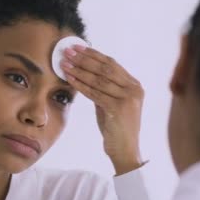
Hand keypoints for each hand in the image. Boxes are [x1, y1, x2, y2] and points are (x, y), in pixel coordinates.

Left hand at [62, 45, 144, 174]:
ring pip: (99, 79)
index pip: (112, 64)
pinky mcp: (119, 108)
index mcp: (135, 85)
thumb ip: (103, 90)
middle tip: (68, 51)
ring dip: (80, 70)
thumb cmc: (116, 129)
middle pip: (106, 68)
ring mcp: (128, 98)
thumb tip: (85, 74)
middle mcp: (134, 89)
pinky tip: (69, 78)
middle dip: (85, 58)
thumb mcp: (110, 104)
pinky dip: (81, 85)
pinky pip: (95, 93)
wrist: (125, 151)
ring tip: (65, 63)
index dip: (94, 55)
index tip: (78, 48)